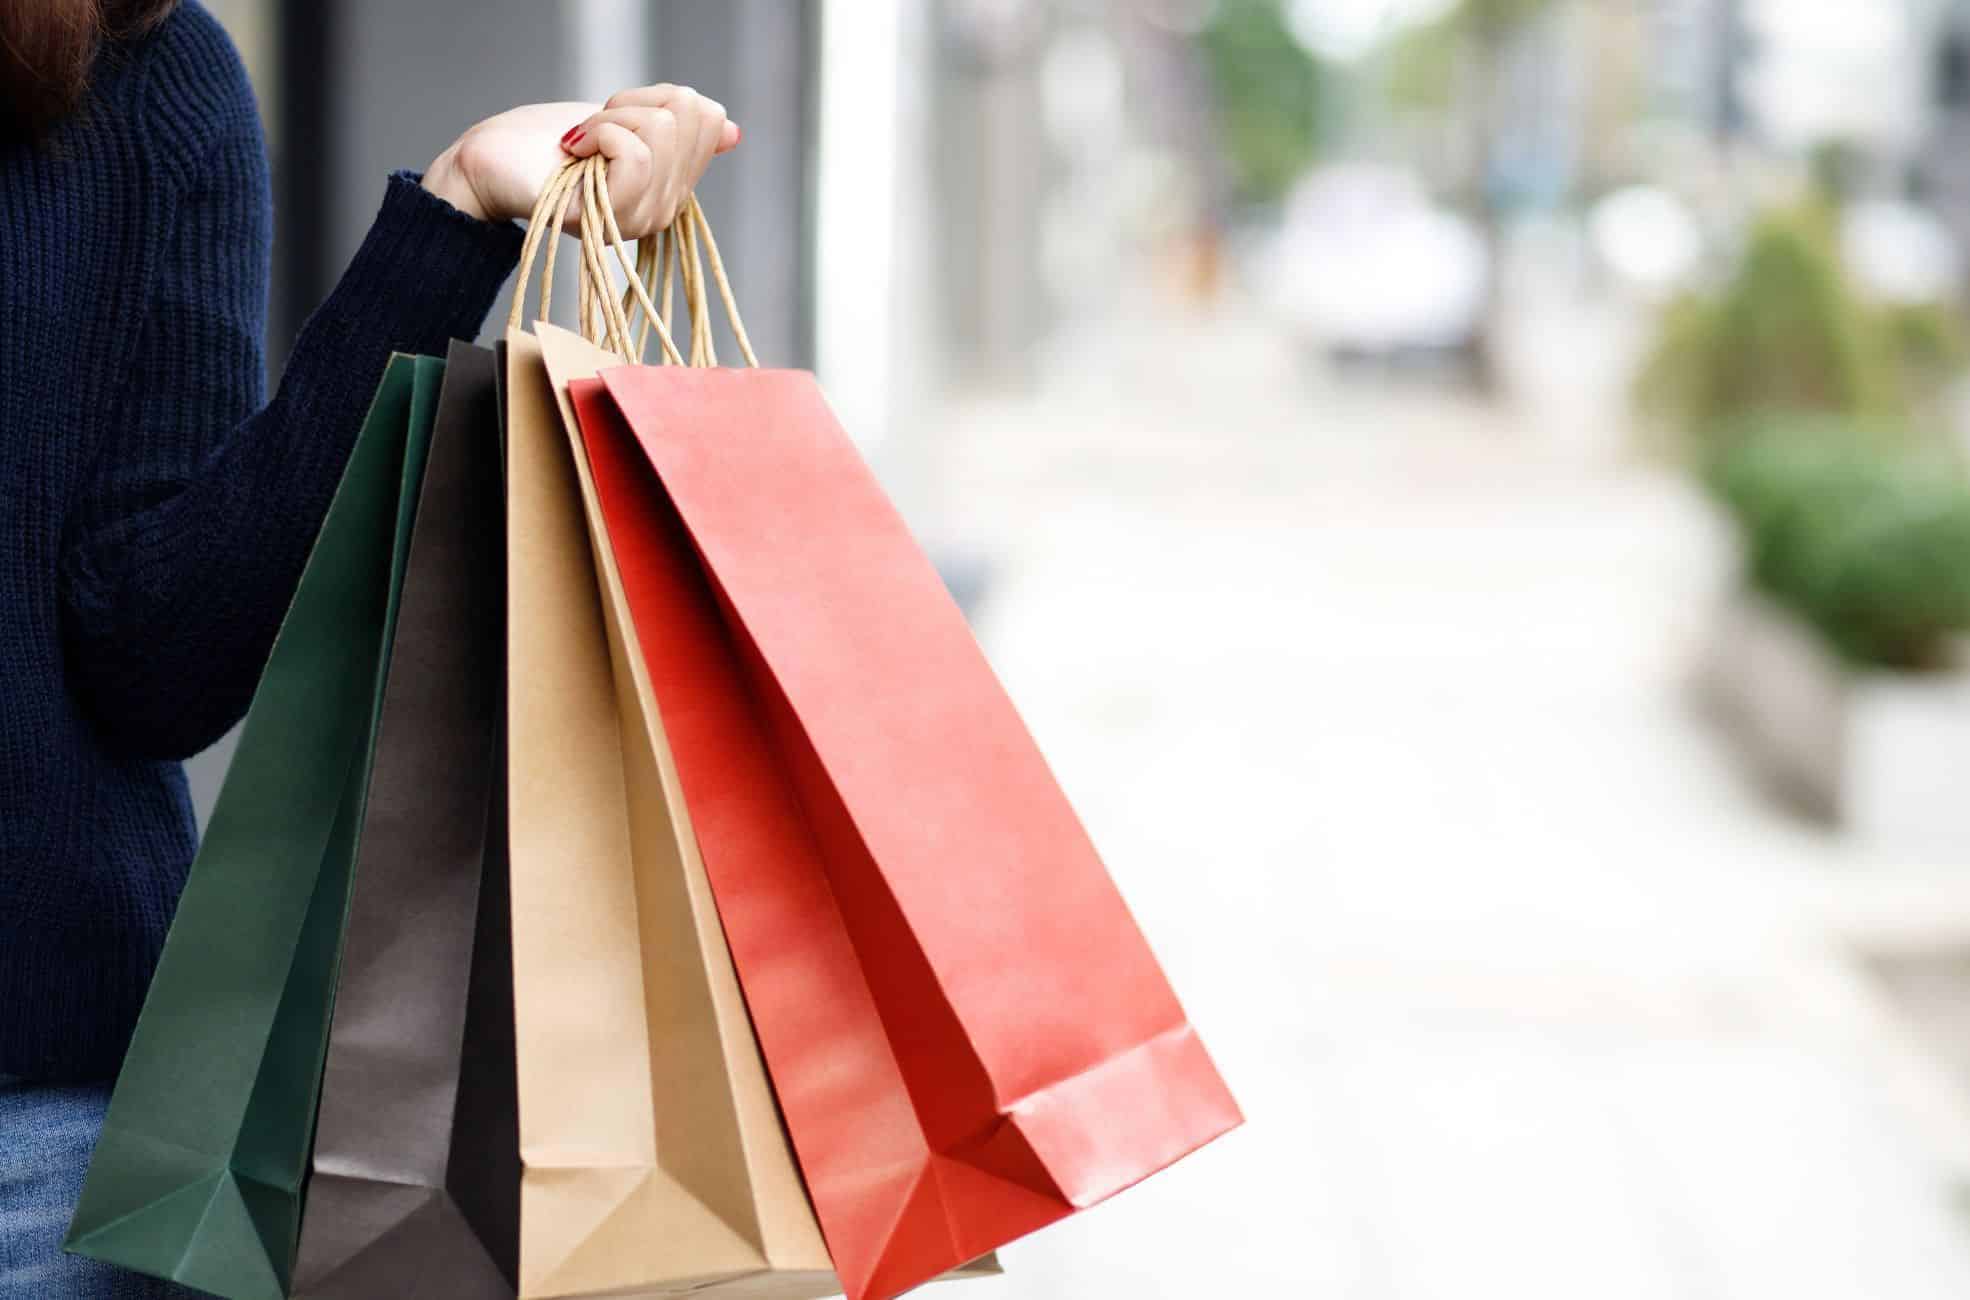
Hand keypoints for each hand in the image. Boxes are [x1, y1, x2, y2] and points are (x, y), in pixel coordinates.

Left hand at [422, 85, 739, 232]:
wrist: (492, 161)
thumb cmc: (547, 141)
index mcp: (672, 186)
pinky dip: (599, 133)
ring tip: (579, 142)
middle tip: (593, 130)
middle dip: (633, 104)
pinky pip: (635, 154)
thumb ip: (674, 127)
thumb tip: (731, 131)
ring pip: (661, 131)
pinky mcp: (606, 217)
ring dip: (609, 119)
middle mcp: (663, 210)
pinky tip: (574, 150)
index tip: (616, 118)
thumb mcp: (622, 122)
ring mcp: (637, 219)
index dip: (656, 97)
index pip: (710, 116)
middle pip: (689, 115)